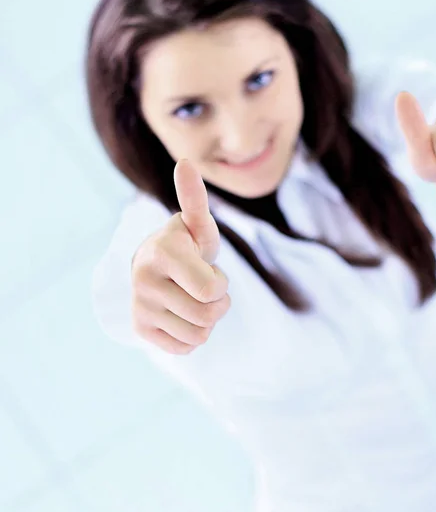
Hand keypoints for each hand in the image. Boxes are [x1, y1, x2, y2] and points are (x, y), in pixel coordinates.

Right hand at [131, 160, 229, 354]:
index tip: (209, 270)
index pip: (212, 290)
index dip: (220, 284)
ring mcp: (140, 307)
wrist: (154, 268)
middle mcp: (144, 280)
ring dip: (207, 321)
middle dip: (218, 303)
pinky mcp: (141, 329)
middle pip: (209, 315)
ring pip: (199, 335)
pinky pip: (185, 348)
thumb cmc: (186, 246)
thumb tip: (186, 162)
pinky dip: (192, 336)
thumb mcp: (196, 225)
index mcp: (163, 253)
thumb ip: (195, 199)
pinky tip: (182, 315)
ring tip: (194, 299)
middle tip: (204, 287)